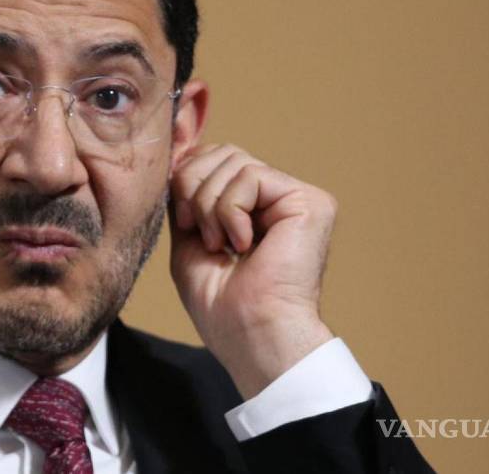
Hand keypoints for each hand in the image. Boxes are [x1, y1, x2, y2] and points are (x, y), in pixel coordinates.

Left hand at [169, 144, 335, 397]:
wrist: (252, 336)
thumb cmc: (221, 305)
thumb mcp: (190, 239)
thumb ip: (188, 195)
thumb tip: (177, 152)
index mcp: (253, 207)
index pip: (213, 159)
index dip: (186, 178)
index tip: (183, 221)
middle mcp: (278, 198)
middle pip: (221, 151)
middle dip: (193, 187)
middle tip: (197, 232)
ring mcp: (296, 198)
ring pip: (233, 160)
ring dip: (210, 204)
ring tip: (221, 244)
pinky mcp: (310, 202)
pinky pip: (251, 175)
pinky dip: (231, 209)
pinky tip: (244, 244)